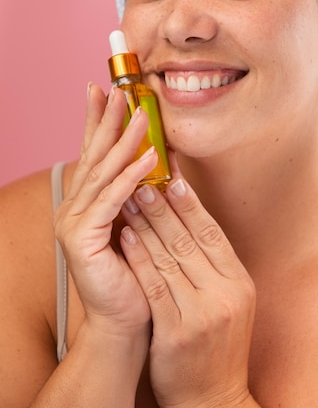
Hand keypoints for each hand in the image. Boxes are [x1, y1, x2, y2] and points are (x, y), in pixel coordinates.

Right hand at [54, 84, 157, 340]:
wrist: (127, 318)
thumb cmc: (136, 270)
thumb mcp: (136, 221)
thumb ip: (136, 191)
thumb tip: (154, 156)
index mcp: (86, 201)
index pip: (93, 152)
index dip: (97, 120)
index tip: (104, 90)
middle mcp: (74, 206)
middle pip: (94, 154)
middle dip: (107, 119)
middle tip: (118, 89)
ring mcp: (74, 222)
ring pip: (104, 172)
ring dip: (125, 141)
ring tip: (142, 115)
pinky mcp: (82, 238)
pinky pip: (113, 200)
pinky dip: (132, 177)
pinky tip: (150, 157)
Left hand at [120, 163, 256, 407]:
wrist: (214, 401)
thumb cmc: (218, 346)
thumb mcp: (231, 302)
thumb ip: (215, 266)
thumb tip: (194, 221)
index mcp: (240, 283)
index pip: (213, 234)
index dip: (192, 205)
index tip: (174, 179)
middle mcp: (225, 295)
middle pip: (190, 241)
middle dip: (164, 207)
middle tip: (145, 180)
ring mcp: (202, 314)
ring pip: (169, 258)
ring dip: (147, 225)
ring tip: (130, 199)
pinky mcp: (176, 333)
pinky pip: (153, 286)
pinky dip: (138, 258)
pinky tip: (126, 237)